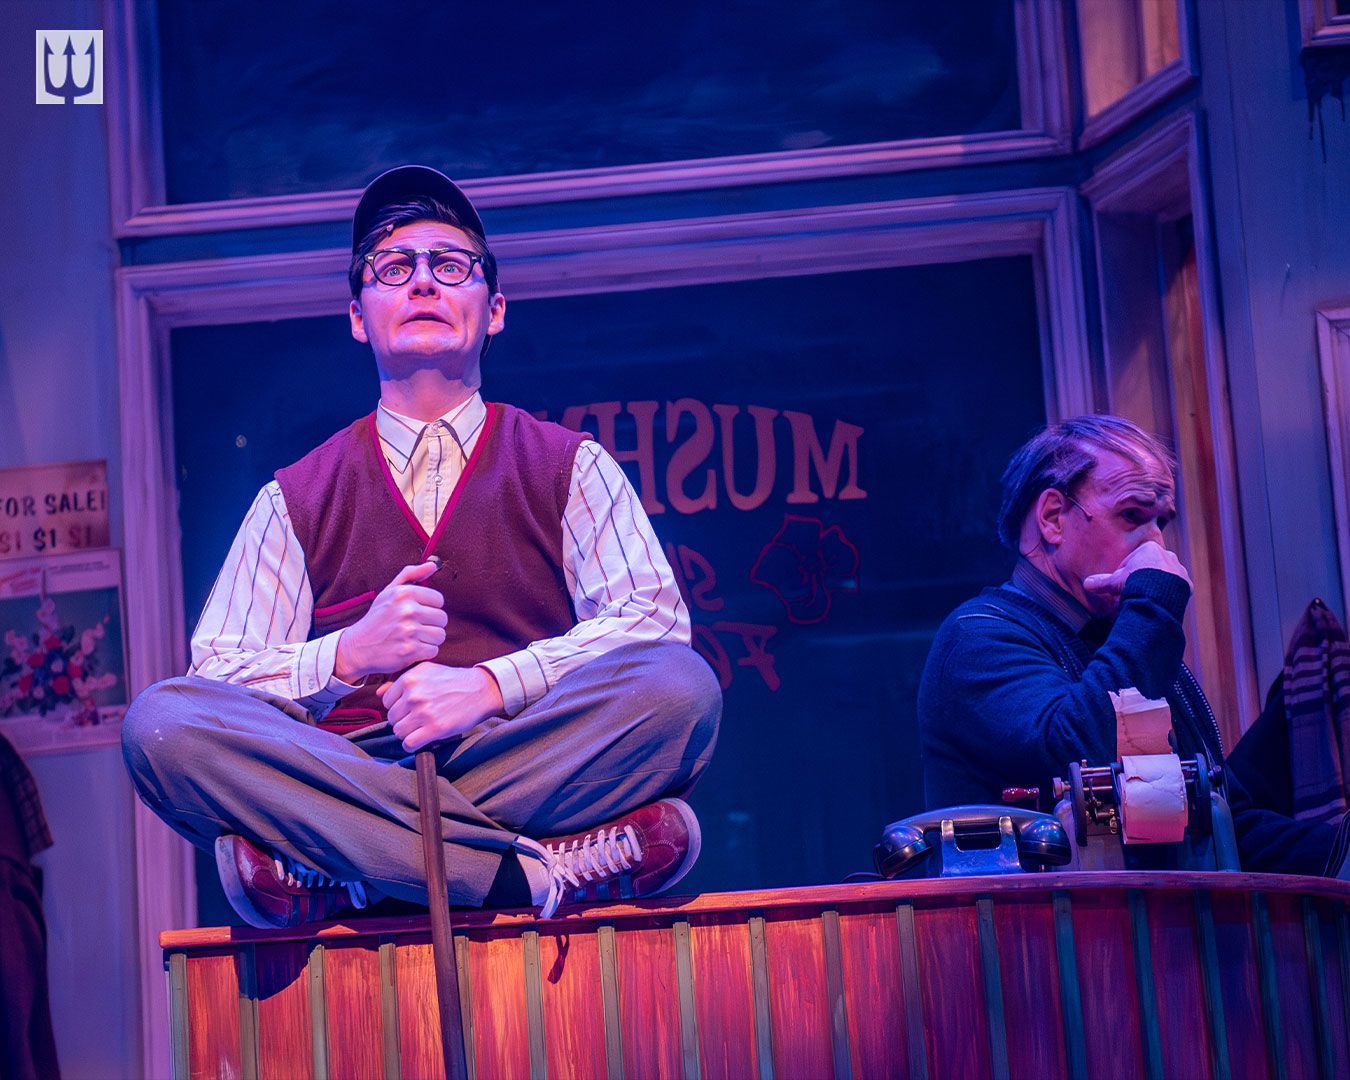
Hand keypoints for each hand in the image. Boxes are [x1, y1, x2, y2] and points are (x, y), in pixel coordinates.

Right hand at [334, 560, 446, 681]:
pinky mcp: (410, 650)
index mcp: (404, 593)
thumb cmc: (377, 617)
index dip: (430, 607)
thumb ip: (411, 574)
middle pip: (442, 618)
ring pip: (440, 635)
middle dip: (432, 624)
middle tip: (415, 627)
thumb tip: (433, 565)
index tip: (417, 613)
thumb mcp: (389, 591)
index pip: (439, 600)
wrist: (358, 647)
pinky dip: (424, 652)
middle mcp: (407, 610)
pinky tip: (411, 649)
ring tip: (414, 638)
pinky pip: (433, 651)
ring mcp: (409, 631)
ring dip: (430, 639)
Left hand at [379, 663, 504, 751]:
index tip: (410, 708)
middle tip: (417, 719)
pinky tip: (421, 739)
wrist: (480, 690)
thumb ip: (401, 681)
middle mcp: (414, 695)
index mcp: (410, 679)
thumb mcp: (427, 672)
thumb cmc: (453, 681)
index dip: (398, 706)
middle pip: (392, 718)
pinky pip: (409, 744)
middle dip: (403, 720)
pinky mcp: (434, 728)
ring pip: (398, 732)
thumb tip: (379, 693)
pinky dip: (412, 744)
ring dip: (407, 733)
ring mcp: (423, 712)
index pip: (387, 701)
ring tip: (420, 728)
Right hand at [1083, 540, 1192, 604]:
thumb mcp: (1115, 582)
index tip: (1121, 585)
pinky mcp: (1186, 583)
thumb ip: (1102, 582)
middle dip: (1142, 579)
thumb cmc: (1135, 582)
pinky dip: (1167, 594)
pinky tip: (1159, 602)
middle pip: (1150, 567)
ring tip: (1145, 599)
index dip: (1125, 573)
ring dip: (1155, 586)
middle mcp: (1167, 556)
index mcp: (1149, 549)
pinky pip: (1175, 588)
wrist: (1158, 594)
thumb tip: (1086, 584)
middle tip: (1132, 592)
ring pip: (1164, 577)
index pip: (1134, 560)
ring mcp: (1178, 569)